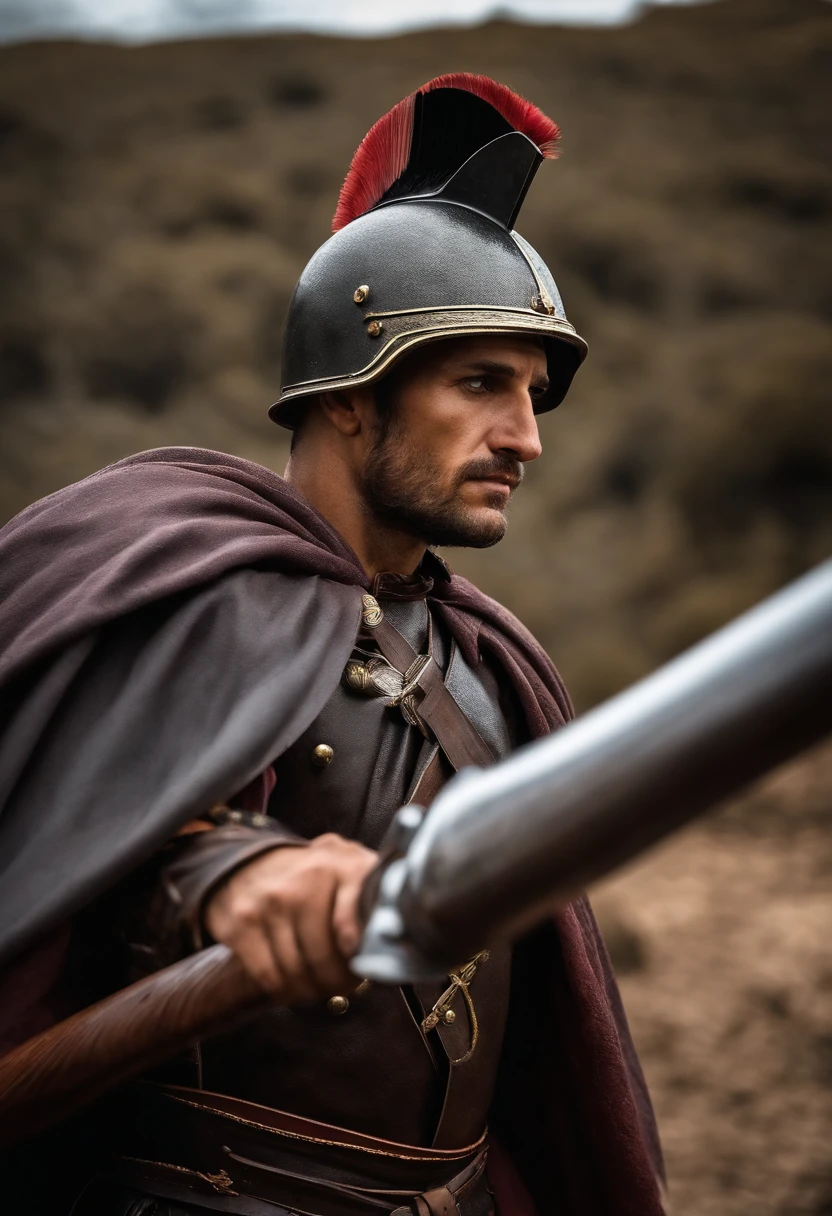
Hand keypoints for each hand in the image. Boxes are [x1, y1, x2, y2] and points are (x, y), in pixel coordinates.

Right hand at [204, 833, 376, 1001]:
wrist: (251, 860)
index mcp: (342, 863)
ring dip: (311, 990)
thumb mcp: (349, 866)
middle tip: (344, 986)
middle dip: (337, 981)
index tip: (362, 965)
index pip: (355, 914)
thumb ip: (373, 893)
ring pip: (297, 971)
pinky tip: (294, 984)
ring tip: (320, 987)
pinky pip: (269, 975)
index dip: (360, 950)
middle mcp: (305, 878)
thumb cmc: (312, 873)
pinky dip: (284, 990)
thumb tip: (394, 939)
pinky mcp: (242, 923)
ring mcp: (271, 901)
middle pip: (324, 955)